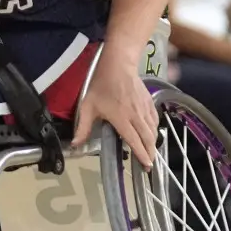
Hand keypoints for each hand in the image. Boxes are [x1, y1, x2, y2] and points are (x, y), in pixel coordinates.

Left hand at [73, 52, 158, 169]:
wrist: (118, 65)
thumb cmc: (101, 85)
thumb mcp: (87, 106)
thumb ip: (82, 127)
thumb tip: (75, 145)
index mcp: (121, 118)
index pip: (134, 140)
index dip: (141, 154)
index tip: (146, 165)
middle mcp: (136, 115)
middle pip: (147, 138)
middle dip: (150, 153)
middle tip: (150, 165)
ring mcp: (144, 108)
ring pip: (153, 130)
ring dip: (153, 143)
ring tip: (150, 152)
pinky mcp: (149, 102)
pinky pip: (155, 120)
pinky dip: (155, 129)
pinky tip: (152, 134)